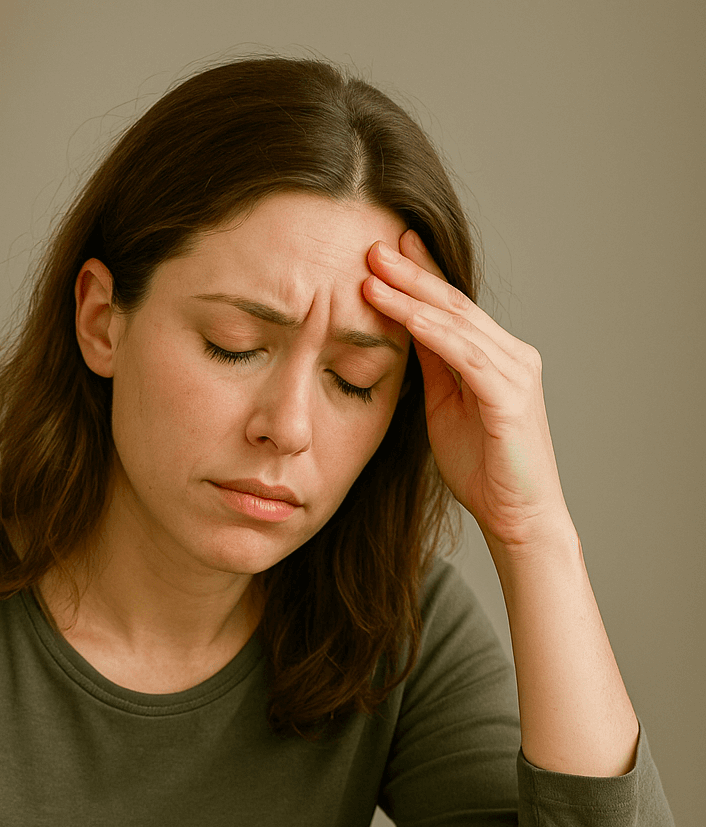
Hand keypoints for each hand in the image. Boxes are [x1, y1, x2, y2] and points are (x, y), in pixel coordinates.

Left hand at [363, 230, 568, 548]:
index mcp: (497, 359)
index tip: (387, 250)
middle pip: (454, 304)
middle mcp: (513, 355)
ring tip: (372, 269)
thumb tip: (406, 334)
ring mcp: (515, 371)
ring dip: (412, 293)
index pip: (453, 309)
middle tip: (373, 243)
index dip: (420, 276)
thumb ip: (433, 370)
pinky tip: (399, 312)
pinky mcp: (510, 395)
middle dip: (412, 272)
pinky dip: (429, 329)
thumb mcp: (445, 410)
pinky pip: (463, 353)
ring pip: (456, 320)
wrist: (517, 519)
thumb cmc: (483, 472)